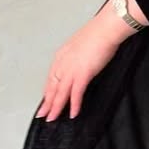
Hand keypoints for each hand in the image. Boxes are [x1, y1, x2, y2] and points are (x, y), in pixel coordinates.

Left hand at [35, 0, 147, 120]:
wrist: (105, 30)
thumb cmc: (97, 35)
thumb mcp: (81, 46)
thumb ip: (77, 56)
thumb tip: (80, 63)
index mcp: (61, 56)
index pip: (51, 78)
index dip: (48, 91)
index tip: (46, 100)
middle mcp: (63, 64)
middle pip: (53, 87)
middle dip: (48, 103)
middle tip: (43, 115)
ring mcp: (72, 69)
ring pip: (61, 92)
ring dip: (56, 107)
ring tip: (53, 118)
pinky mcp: (83, 74)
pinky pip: (76, 93)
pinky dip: (74, 104)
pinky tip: (72, 113)